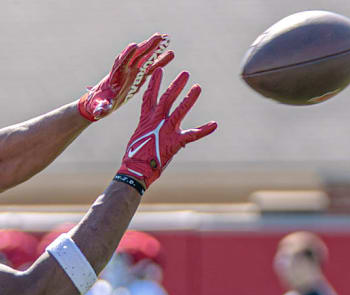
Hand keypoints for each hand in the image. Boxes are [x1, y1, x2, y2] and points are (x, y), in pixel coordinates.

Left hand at [78, 34, 173, 121]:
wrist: (103, 98)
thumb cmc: (100, 103)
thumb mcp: (100, 106)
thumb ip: (101, 108)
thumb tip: (98, 112)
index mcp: (114, 76)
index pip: (120, 64)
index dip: (126, 55)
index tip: (134, 46)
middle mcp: (124, 70)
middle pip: (135, 55)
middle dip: (145, 46)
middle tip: (157, 36)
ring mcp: (133, 70)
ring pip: (145, 57)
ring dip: (155, 48)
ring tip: (167, 38)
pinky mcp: (139, 74)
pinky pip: (150, 66)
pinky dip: (159, 59)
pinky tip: (170, 53)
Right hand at [118, 68, 216, 187]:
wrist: (135, 169)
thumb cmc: (135, 156)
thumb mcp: (140, 137)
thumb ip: (149, 129)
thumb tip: (153, 130)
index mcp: (146, 119)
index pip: (150, 97)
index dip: (154, 83)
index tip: (159, 71)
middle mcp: (156, 121)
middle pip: (167, 98)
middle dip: (176, 85)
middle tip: (185, 74)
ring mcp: (166, 130)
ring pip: (180, 110)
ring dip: (189, 98)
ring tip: (198, 87)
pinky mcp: (175, 142)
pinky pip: (192, 134)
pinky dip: (204, 130)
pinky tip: (214, 124)